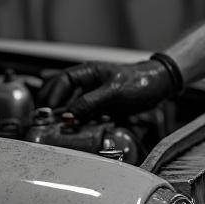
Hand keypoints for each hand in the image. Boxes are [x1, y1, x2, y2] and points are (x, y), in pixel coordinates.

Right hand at [35, 54, 180, 119]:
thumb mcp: (114, 92)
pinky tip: (76, 131)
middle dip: (51, 108)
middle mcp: (87, 83)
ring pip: (70, 106)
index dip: (51, 98)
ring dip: (64, 117)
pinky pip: (82, 115)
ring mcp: (93, 95)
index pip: (60, 82)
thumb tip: (68, 115)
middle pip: (60, 94)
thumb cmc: (140, 82)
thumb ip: (90, 103)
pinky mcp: (100, 107)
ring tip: (58, 129)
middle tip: (44, 123)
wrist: (160, 86)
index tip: (46, 113)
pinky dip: (77, 123)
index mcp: (87, 72)